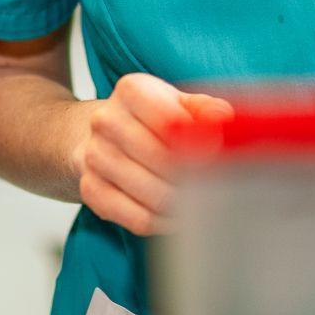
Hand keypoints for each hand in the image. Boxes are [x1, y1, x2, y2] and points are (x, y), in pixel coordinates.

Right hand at [73, 73, 230, 236]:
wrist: (105, 136)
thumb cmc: (151, 121)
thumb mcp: (179, 104)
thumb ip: (205, 110)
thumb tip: (223, 119)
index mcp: (131, 91)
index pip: (171, 122)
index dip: (200, 144)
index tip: (218, 156)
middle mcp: (106, 120)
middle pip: (162, 161)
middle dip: (195, 180)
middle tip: (216, 187)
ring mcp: (95, 156)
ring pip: (152, 194)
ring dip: (182, 205)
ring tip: (201, 204)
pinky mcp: (91, 190)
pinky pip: (138, 219)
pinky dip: (164, 223)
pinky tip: (177, 216)